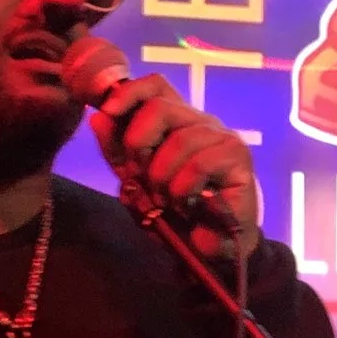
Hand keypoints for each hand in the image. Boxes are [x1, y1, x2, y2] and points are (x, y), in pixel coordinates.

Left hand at [86, 72, 262, 262]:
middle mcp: (201, 122)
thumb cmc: (177, 216)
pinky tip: (191, 206)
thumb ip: (117, 153)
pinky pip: (198, 166)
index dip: (129, 92)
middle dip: (138, 144)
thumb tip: (98, 118)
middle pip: (160, 107)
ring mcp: (223, 137)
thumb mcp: (136, 184)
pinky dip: (184, 191)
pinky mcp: (238, 159)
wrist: (211, 252)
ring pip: (179, 141)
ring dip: (163, 179)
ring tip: (169, 201)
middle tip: (141, 177)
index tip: (108, 111)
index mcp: (177, 122)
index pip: (155, 85)